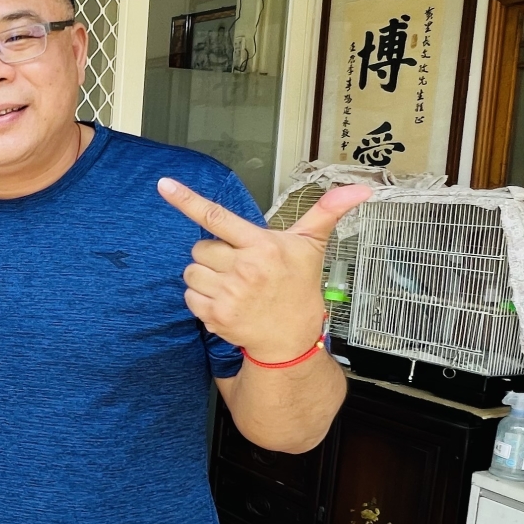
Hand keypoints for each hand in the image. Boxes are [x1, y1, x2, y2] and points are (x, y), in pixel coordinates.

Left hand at [157, 178, 369, 363]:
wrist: (292, 339)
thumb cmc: (298, 287)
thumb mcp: (311, 247)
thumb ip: (327, 212)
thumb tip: (360, 189)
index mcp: (262, 246)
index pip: (217, 217)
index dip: (187, 199)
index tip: (164, 185)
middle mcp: (244, 269)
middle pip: (200, 248)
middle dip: (213, 255)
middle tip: (238, 267)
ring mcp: (229, 294)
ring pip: (191, 272)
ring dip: (205, 277)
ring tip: (232, 286)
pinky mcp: (217, 316)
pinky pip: (189, 297)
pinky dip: (201, 299)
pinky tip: (225, 302)